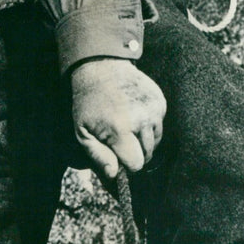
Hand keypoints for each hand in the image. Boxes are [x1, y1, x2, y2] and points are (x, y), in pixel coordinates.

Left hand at [70, 58, 166, 180]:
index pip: (136, 163)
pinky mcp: (161, 102)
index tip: (118, 158)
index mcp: (120, 128)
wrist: (101, 68)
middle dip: (134, 153)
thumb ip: (98, 156)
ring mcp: (154, 109)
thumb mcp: (82, 131)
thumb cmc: (88, 104)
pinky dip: (148, 127)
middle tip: (119, 142)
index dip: (127, 166)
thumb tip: (115, 175)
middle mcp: (141, 118)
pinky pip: (159, 127)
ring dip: (142, 142)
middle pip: (147, 154)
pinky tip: (134, 118)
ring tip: (126, 129)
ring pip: (155, 142)